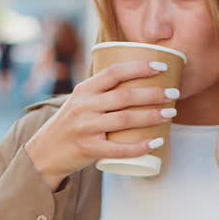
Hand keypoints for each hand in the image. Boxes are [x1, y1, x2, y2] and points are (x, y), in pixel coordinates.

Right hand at [24, 60, 175, 189]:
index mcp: (84, 90)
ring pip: (126, 120)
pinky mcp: (89, 149)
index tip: (162, 68)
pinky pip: (119, 149)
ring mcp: (86, 128)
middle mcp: (84, 107)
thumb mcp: (79, 100)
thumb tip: (137, 78)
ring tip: (170, 113)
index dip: (140, 67)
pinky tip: (156, 142)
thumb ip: (102, 90)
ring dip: (152, 116)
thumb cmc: (70, 124)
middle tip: (174, 94)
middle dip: (154, 93)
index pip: (114, 72)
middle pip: (125, 96)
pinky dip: (140, 146)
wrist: (44, 152)